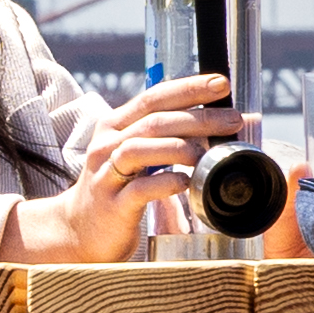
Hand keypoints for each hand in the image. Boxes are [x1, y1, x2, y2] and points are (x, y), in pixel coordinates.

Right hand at [13, 72, 237, 263]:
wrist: (80, 229)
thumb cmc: (119, 187)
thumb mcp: (139, 154)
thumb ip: (171, 136)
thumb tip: (225, 122)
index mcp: (115, 126)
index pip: (154, 98)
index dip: (188, 89)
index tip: (221, 83)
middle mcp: (108, 145)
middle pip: (153, 122)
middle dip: (197, 118)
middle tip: (233, 119)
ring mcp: (106, 174)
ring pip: (139, 149)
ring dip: (179, 147)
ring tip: (208, 154)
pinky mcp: (112, 205)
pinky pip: (138, 189)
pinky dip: (165, 182)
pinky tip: (186, 182)